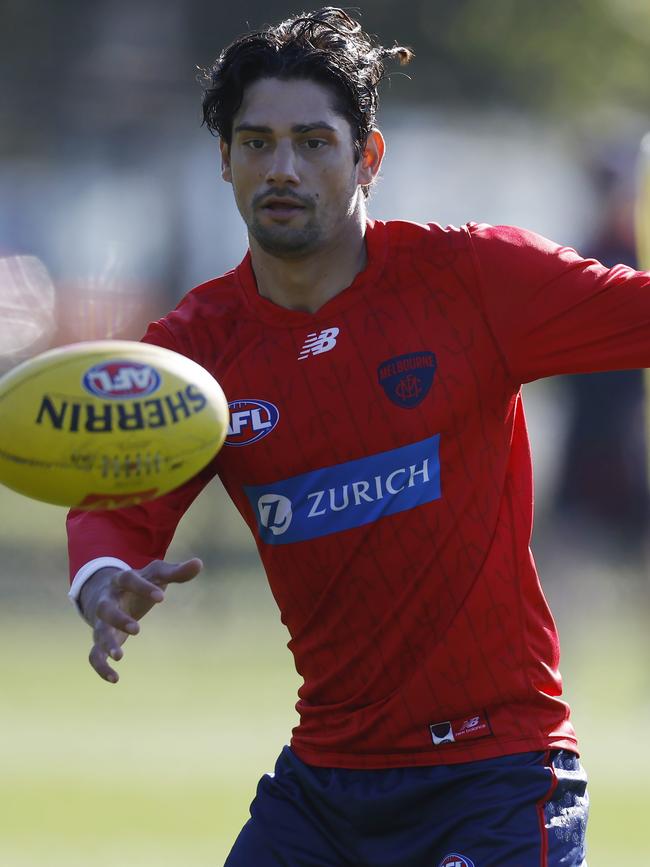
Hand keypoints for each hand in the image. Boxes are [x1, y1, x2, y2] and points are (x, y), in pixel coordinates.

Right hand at [79, 558, 202, 682]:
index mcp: (120, 581)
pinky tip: (115, 679)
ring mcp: (101, 621)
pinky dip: (100, 667)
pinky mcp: (100, 640)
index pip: (128, 579)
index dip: (143, 587)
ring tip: (120, 657)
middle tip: (136, 630)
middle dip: (118, 619)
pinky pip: (94, 654)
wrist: (107, 591)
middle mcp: (107, 601)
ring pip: (98, 632)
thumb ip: (176, 572)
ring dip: (107, 644)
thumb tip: (199, 563)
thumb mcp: (156, 573)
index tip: (162, 597)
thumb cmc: (139, 582)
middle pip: (105, 609)